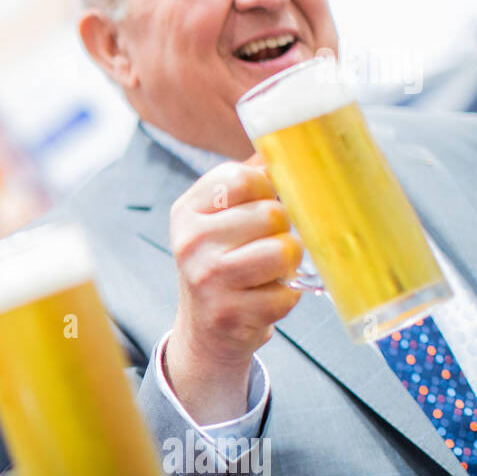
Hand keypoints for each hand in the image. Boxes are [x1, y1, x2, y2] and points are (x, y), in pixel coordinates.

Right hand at [165, 154, 301, 422]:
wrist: (205, 332)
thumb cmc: (223, 266)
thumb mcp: (220, 221)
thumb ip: (248, 183)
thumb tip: (288, 144)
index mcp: (187, 211)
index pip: (243, 177)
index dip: (268, 190)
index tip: (264, 207)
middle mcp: (191, 242)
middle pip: (271, 214)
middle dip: (283, 230)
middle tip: (267, 246)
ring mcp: (208, 279)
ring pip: (284, 250)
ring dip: (289, 263)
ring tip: (271, 271)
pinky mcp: (230, 314)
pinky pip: (286, 293)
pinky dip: (285, 297)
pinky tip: (263, 299)